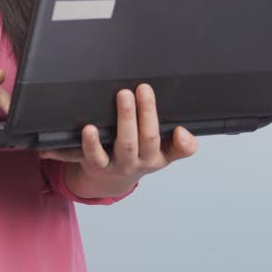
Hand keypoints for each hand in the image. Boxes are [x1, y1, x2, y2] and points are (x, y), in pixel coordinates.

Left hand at [38, 83, 197, 194]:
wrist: (108, 183)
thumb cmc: (138, 158)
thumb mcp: (162, 155)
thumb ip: (180, 145)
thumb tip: (184, 132)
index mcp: (155, 157)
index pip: (173, 148)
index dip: (182, 142)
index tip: (180, 128)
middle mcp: (137, 161)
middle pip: (146, 139)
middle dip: (148, 113)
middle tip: (143, 88)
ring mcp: (116, 164)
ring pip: (123, 145)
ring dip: (124, 121)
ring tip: (122, 97)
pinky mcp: (95, 164)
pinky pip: (92, 155)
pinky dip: (90, 142)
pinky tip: (87, 128)